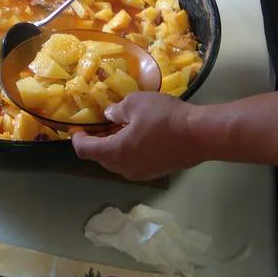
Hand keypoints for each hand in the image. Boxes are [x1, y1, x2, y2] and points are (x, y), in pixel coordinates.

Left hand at [72, 92, 205, 178]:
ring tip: (118, 128)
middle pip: (102, 158)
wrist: (200, 135)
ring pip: (119, 162)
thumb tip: (109, 116)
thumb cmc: (164, 117)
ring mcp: (142, 173)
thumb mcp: (136, 103)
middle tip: (99, 126)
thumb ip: (117, 111)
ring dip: (114, 147)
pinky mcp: (156, 171)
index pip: (86, 151)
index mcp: (116, 152)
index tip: (77, 130)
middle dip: (97, 143)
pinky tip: (136, 135)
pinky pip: (133, 163)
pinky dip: (128, 151)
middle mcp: (125, 168)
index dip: (78, 140)